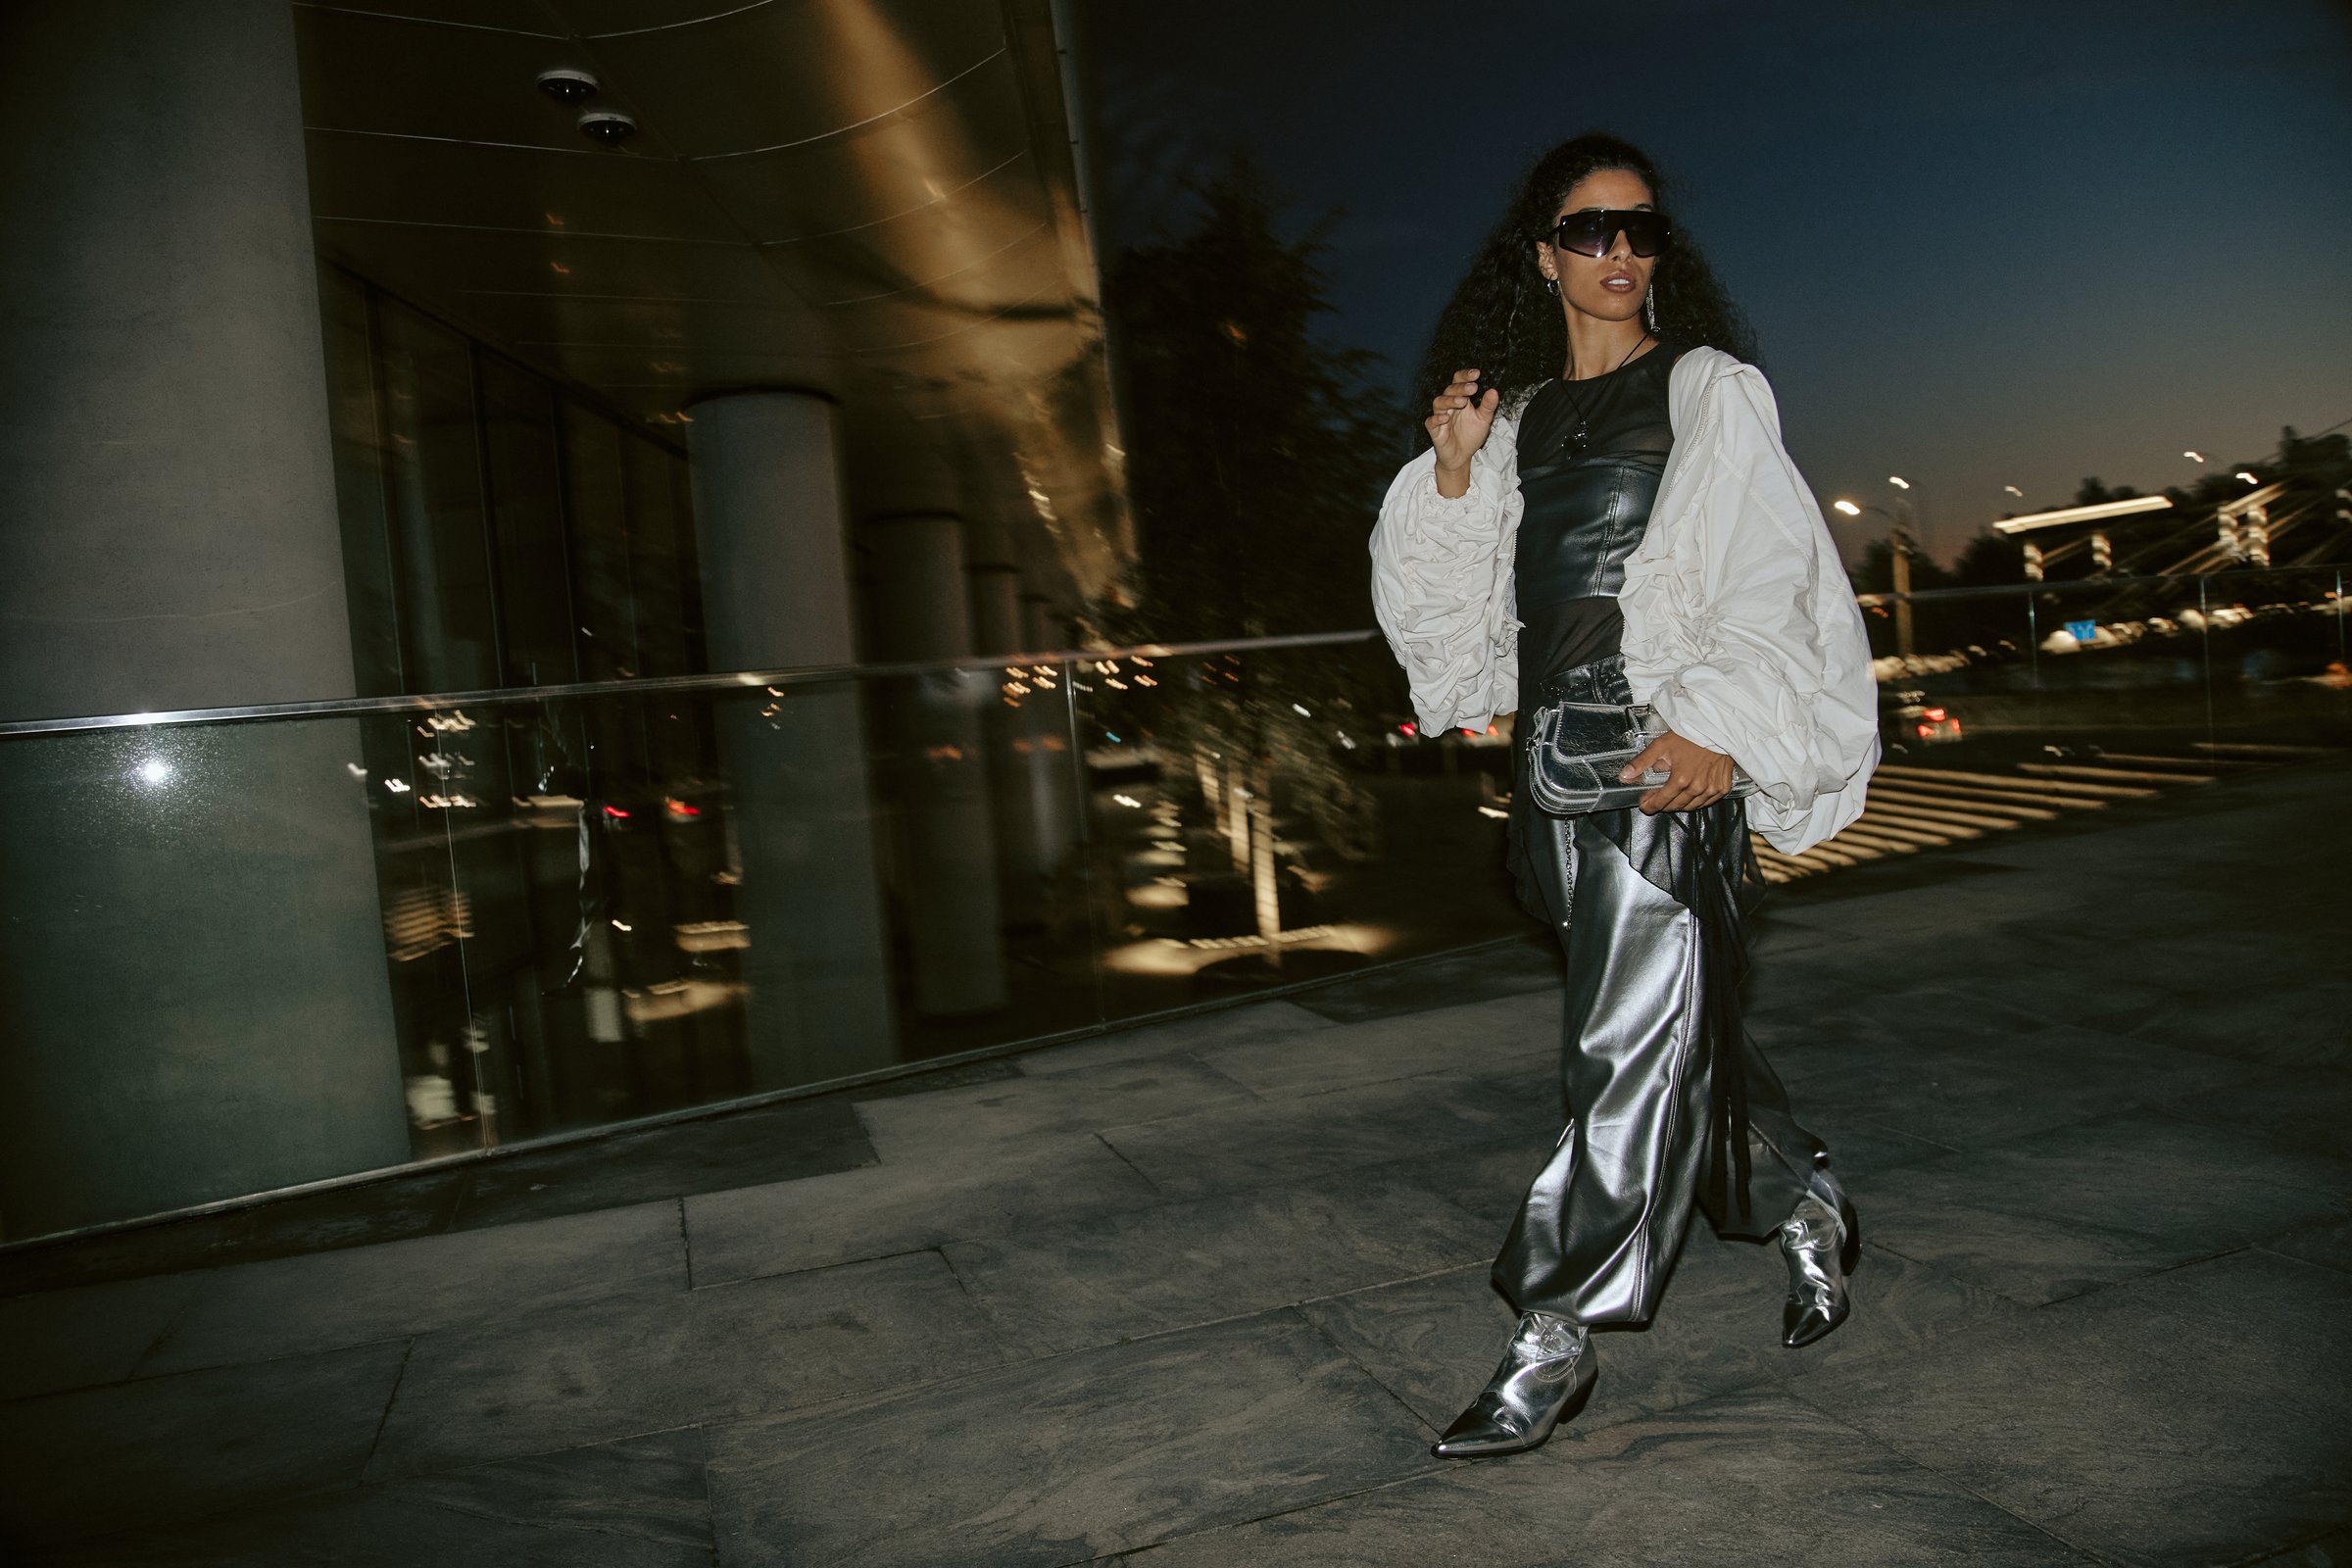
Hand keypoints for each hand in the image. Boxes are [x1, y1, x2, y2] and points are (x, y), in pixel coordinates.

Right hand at [1426, 368, 1498, 496]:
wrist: (1462, 457)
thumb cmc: (1471, 435)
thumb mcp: (1484, 420)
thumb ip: (1488, 406)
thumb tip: (1494, 391)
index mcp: (1460, 399)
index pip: (1459, 382)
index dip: (1465, 376)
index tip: (1477, 373)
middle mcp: (1449, 406)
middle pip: (1449, 390)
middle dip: (1461, 387)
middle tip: (1473, 388)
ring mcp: (1440, 417)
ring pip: (1439, 402)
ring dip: (1450, 400)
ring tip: (1463, 401)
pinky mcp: (1435, 431)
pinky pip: (1431, 422)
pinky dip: (1437, 418)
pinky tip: (1446, 418)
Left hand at [1619, 731, 1735, 813]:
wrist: (1716, 729)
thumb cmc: (1690, 736)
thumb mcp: (1661, 746)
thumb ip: (1642, 763)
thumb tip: (1625, 776)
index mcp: (1681, 780)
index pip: (1661, 802)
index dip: (1650, 805)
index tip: (1645, 805)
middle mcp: (1697, 788)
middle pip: (1675, 806)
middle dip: (1663, 804)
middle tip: (1656, 798)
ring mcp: (1712, 789)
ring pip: (1691, 807)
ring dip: (1680, 804)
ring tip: (1672, 795)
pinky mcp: (1723, 787)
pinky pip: (1708, 802)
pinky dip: (1698, 801)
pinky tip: (1691, 793)